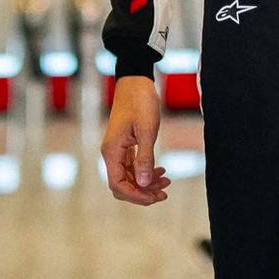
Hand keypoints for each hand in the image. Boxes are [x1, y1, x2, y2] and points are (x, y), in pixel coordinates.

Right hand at [101, 76, 170, 205]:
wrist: (136, 81)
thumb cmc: (140, 102)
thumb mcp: (146, 131)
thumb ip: (144, 158)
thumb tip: (143, 184)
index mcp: (112, 151)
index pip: (118, 185)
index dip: (136, 196)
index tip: (155, 197)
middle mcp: (112, 153)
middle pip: (123, 184)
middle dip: (143, 191)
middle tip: (164, 192)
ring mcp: (118, 149)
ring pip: (130, 176)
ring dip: (147, 182)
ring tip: (167, 181)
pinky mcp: (125, 144)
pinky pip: (133, 165)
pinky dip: (146, 171)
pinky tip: (161, 170)